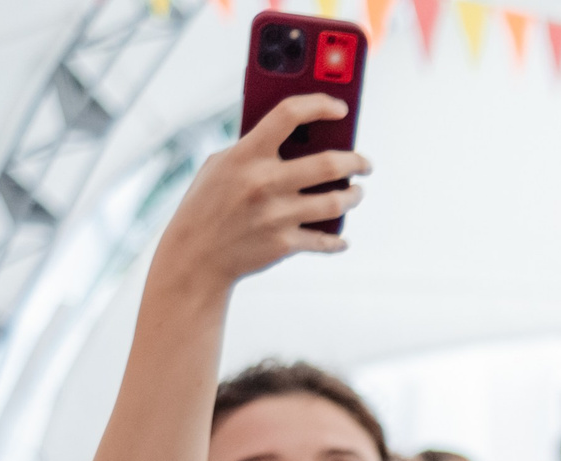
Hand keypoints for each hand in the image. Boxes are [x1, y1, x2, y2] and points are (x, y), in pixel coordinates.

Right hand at [149, 95, 369, 294]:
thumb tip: (302, 136)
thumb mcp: (221, 165)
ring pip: (335, 201)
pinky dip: (337, 240)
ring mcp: (277, 215)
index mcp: (247, 154)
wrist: (195, 256)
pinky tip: (342, 237)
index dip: (320, 104)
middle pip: (329, 163)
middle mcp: (264, 182)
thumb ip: (255, 148)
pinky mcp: (284, 244)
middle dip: (357, 161)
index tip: (340, 108)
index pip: (289, 114)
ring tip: (357, 192)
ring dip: (354, 196)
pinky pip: (324, 240)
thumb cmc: (208, 203)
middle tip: (365, 163)